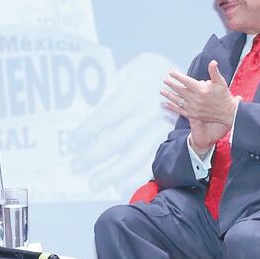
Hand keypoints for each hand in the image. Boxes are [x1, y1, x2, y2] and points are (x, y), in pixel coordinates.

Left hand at [68, 52, 176, 194]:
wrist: (187, 82)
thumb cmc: (149, 76)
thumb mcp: (131, 71)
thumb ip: (111, 88)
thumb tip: (82, 111)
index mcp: (136, 93)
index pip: (106, 116)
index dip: (87, 132)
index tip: (72, 144)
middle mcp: (149, 113)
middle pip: (117, 140)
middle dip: (94, 156)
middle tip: (76, 166)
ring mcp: (162, 130)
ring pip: (136, 157)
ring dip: (113, 173)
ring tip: (94, 183)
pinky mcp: (171, 143)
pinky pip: (152, 165)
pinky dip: (136, 179)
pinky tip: (120, 187)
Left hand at [161, 60, 237, 147]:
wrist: (228, 113)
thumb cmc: (224, 96)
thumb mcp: (221, 82)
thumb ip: (214, 72)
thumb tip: (212, 62)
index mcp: (202, 90)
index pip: (187, 81)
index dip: (178, 76)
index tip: (171, 72)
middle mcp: (196, 99)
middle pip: (180, 90)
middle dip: (171, 84)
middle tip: (165, 80)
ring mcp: (194, 108)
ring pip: (178, 100)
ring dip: (169, 95)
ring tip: (162, 91)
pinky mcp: (193, 115)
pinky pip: (180, 110)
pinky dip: (172, 107)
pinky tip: (165, 104)